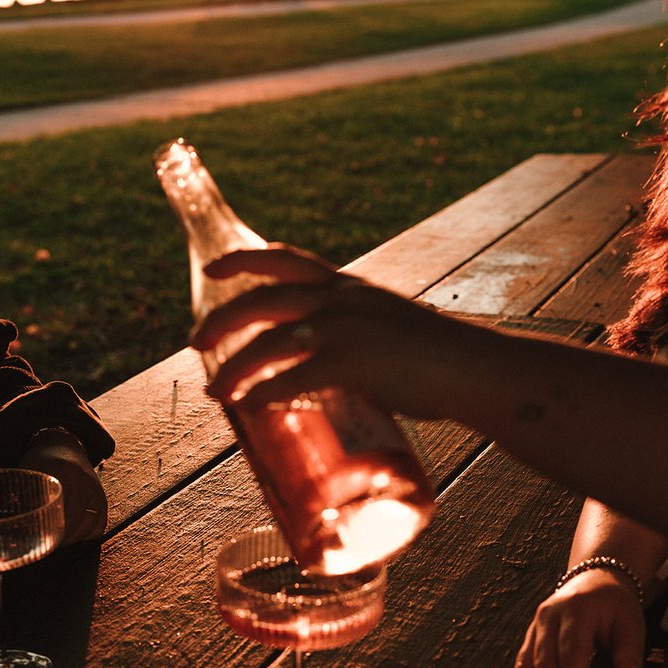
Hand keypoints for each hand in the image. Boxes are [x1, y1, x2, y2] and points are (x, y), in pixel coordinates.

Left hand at [18, 431, 107, 544]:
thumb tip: (11, 526)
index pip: (60, 509)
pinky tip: (72, 535)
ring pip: (91, 526)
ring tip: (57, 541)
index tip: (37, 539)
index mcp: (63, 472)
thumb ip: (21, 499)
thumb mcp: (28, 475)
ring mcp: (96, 490)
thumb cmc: (40, 463)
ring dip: (73, 538)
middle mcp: (84, 481)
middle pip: (76, 520)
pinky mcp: (102, 498)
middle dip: (60, 538)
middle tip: (45, 545)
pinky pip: (99, 526)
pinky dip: (87, 535)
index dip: (49, 529)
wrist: (64, 447)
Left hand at [190, 244, 463, 420]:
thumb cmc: (435, 357)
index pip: (287, 259)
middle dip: (222, 318)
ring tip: (215, 391)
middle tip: (195, 341)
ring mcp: (348, 329)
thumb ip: (354, 334)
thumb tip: (327, 364)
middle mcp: (342, 299)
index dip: (245, 260)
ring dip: (236, 368)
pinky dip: (265, 393)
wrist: (472, 368)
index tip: (214, 268)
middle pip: (265, 299)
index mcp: (349, 286)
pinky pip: (295, 378)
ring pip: (272, 341)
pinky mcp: (355, 362)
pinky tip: (248, 407)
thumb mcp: (388, 324)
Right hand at [510, 570, 645, 667]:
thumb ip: (630, 651)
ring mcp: (535, 627)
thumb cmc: (614, 604)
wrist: (594, 577)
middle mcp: (548, 618)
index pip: (572, 652)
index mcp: (576, 611)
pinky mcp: (530, 638)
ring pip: (526, 665)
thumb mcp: (631, 620)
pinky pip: (521, 666)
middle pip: (545, 662)